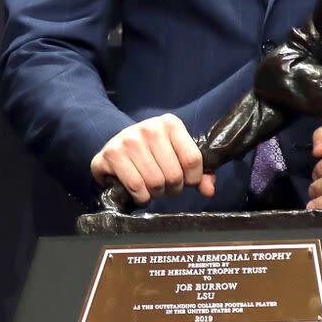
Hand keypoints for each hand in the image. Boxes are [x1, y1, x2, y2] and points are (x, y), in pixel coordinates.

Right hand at [90, 114, 215, 205]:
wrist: (116, 147)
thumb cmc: (153, 153)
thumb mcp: (177, 155)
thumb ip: (198, 172)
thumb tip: (208, 190)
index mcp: (170, 123)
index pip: (193, 159)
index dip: (193, 178)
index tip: (186, 181)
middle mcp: (150, 128)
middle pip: (174, 174)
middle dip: (172, 188)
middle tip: (166, 186)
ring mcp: (129, 139)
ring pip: (155, 183)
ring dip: (156, 194)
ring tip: (152, 188)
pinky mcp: (112, 154)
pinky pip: (136, 187)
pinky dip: (141, 197)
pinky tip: (139, 192)